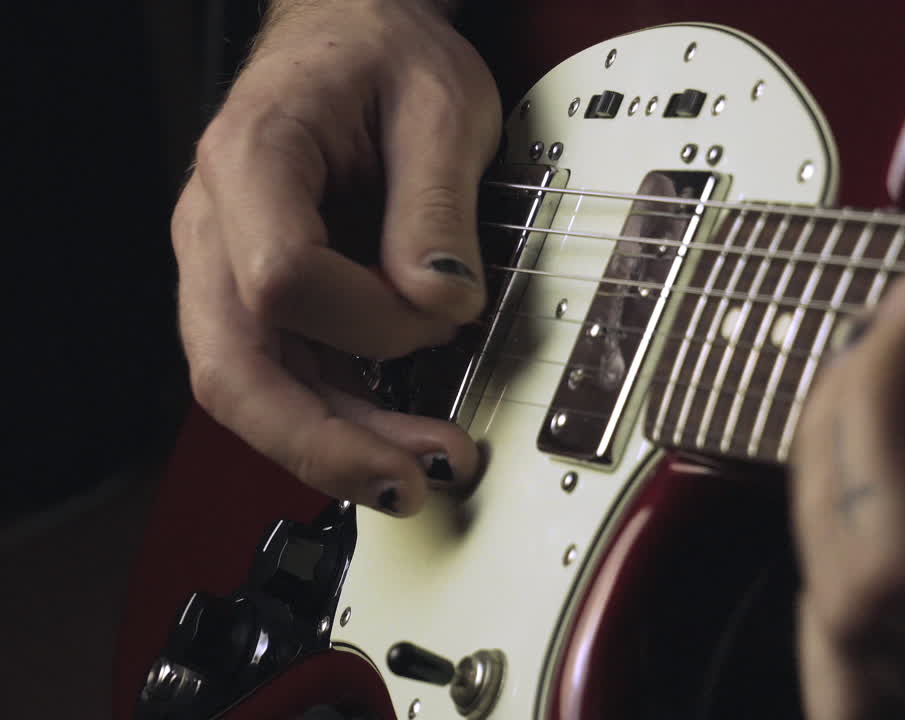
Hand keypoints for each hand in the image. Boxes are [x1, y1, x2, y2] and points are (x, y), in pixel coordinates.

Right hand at [172, 0, 499, 514]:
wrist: (350, 39)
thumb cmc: (383, 57)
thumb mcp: (439, 105)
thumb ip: (437, 203)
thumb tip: (442, 302)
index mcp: (251, 158)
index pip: (280, 276)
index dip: (371, 317)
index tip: (445, 309)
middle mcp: (218, 224)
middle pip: (233, 366)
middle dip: (322, 440)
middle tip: (406, 482)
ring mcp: (228, 269)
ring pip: (252, 391)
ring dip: (333, 447)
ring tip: (415, 478)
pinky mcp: (261, 300)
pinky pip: (284, 378)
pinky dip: (337, 422)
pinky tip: (392, 444)